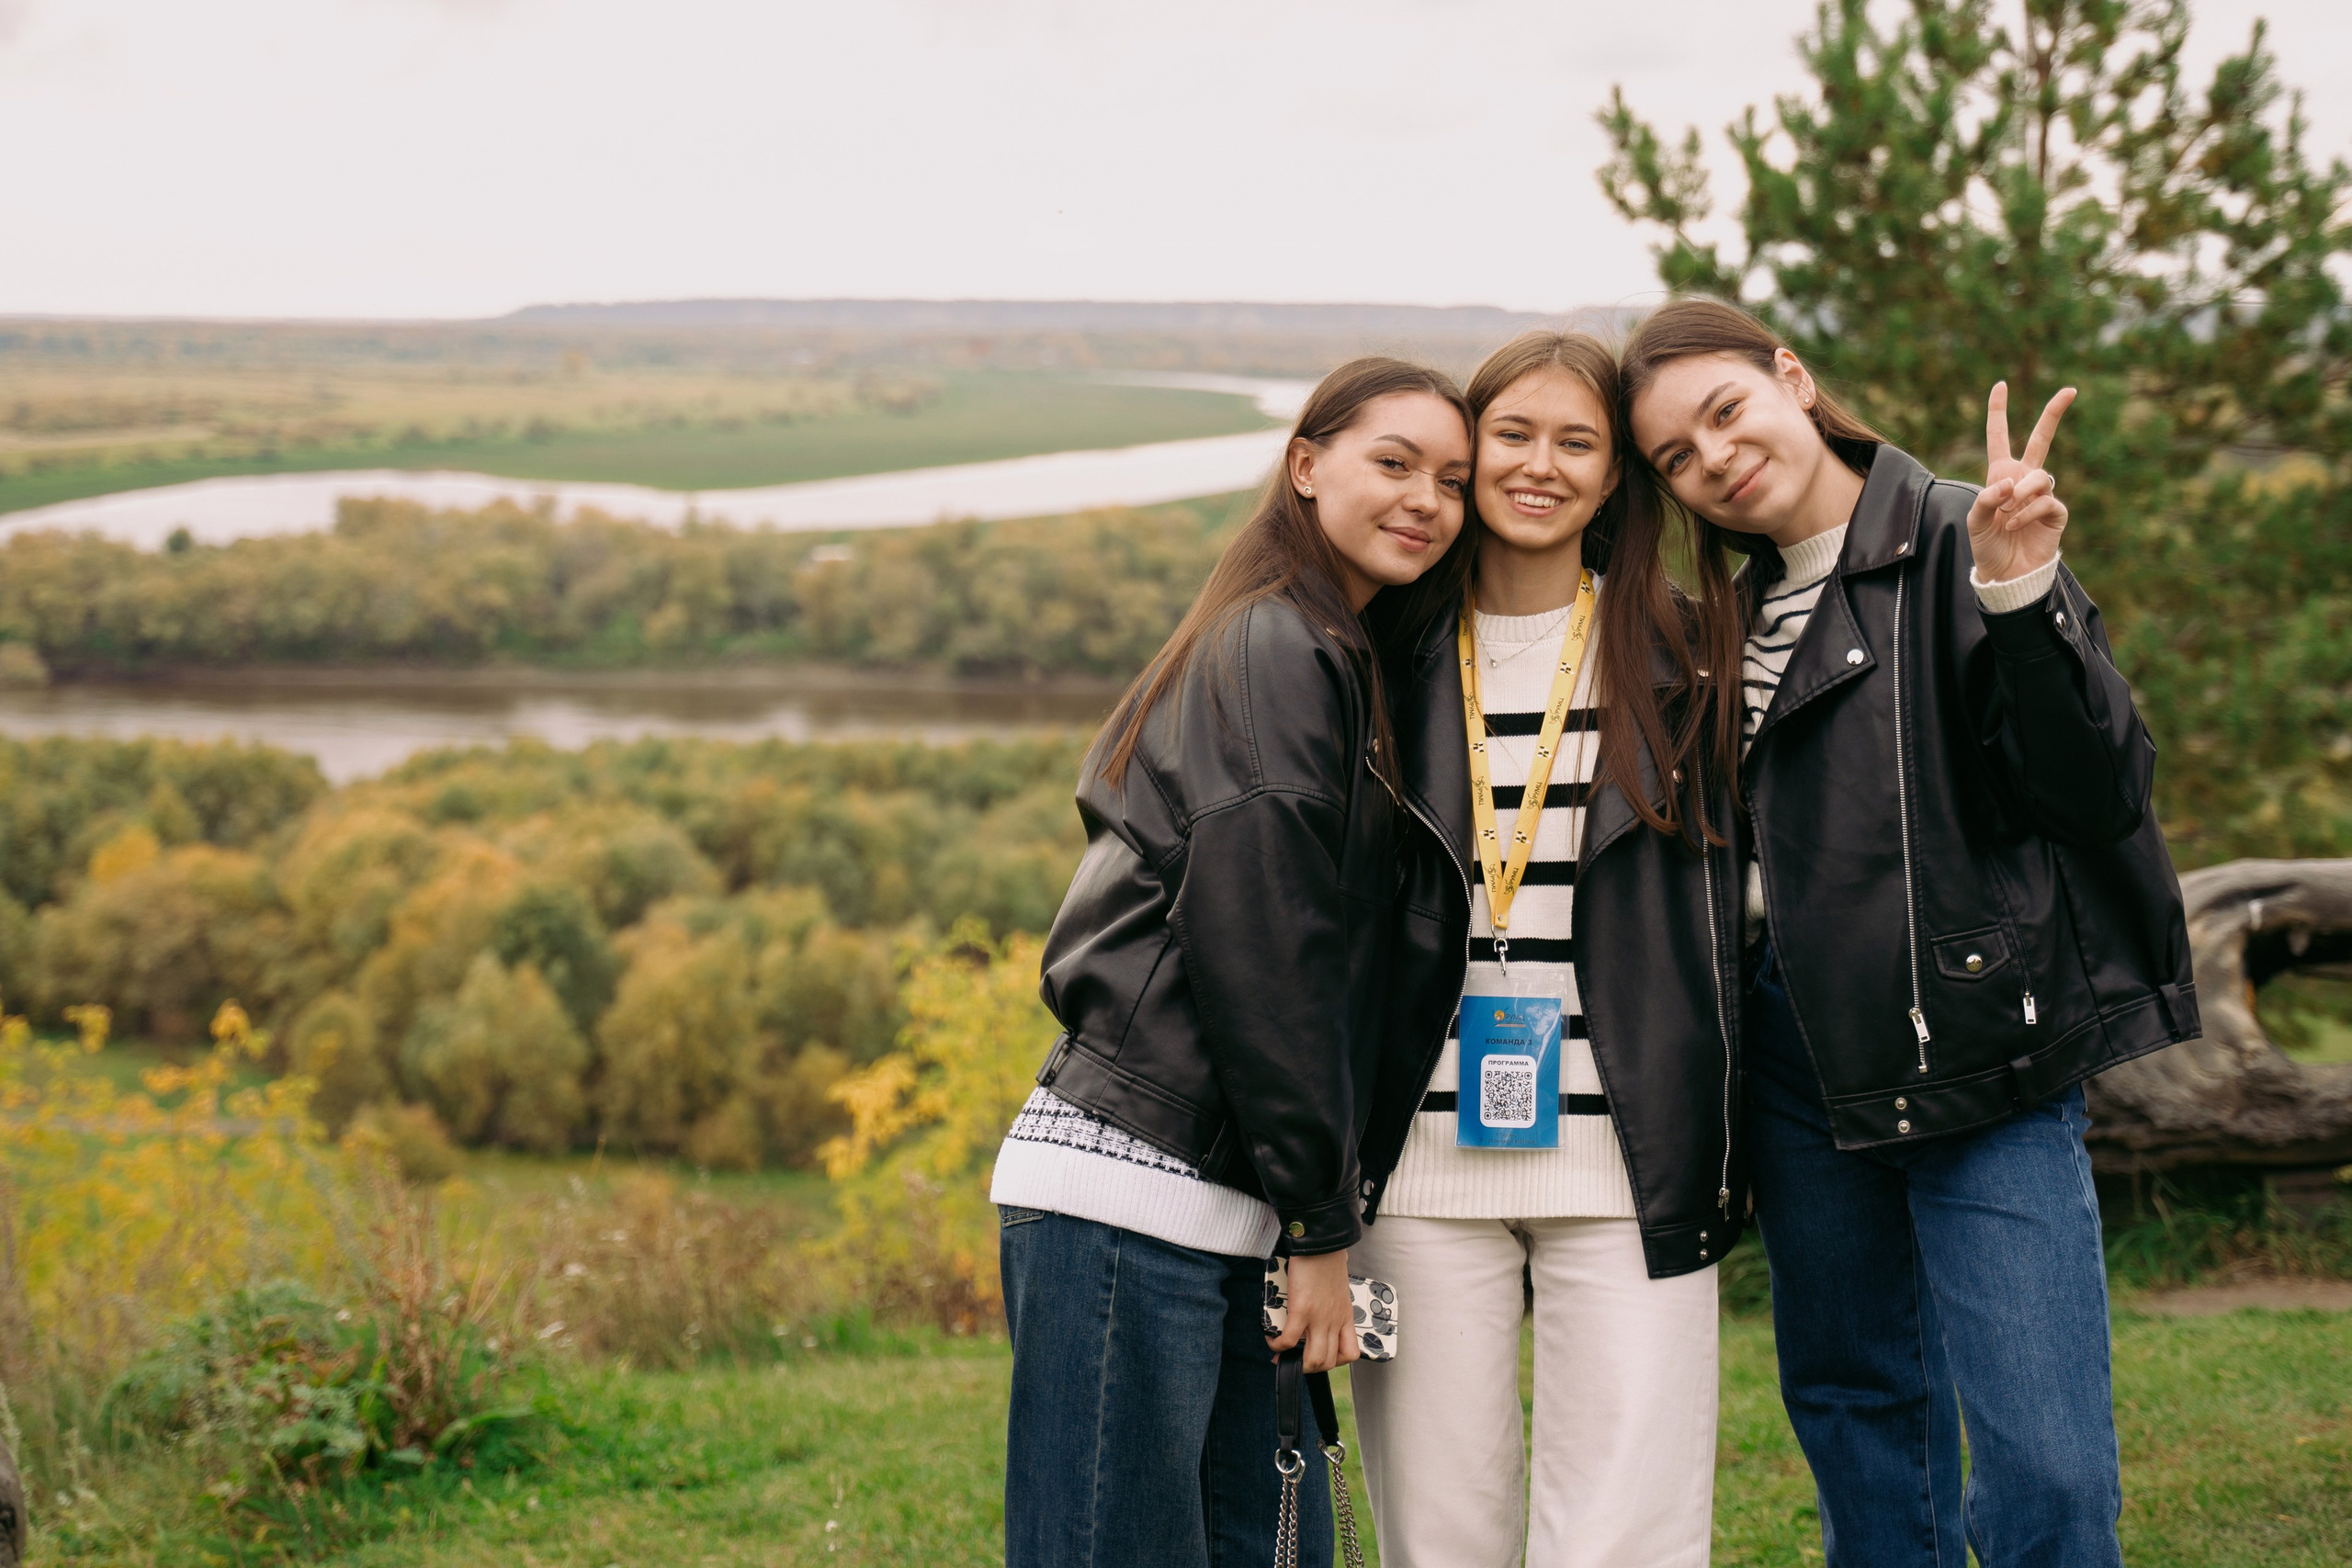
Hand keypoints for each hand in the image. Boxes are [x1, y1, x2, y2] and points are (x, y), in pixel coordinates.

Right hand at [1265, 1249, 1361, 1374]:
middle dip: (1309, 1367)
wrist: (1322, 1244)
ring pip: (1313, 1359)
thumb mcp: (1338, 1287)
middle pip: (1328, 1361)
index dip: (1335, 1362)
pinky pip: (1289, 1340)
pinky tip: (1272, 1341)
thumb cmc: (1328, 1260)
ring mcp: (1319, 1318)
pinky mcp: (1302, 1310)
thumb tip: (1323, 1295)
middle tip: (1295, 1360)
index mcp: (1345, 1316)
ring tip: (1283, 1355)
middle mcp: (1334, 1321)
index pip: (1350, 1353)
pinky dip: (1278, 1345)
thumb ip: (1332, 1298)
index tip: (1320, 1355)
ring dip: (1296, 1363)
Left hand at [1967, 381, 2074, 583]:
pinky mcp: (2055, 512)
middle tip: (2070, 390)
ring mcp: (2042, 494)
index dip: (1998, 412)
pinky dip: (2026, 512)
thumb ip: (1986, 499)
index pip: (1999, 437)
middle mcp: (2024, 479)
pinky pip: (2045, 501)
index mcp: (2001, 474)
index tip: (2000, 385)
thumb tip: (2010, 483)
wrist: (2006, 574)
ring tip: (2007, 514)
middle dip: (2054, 414)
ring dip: (2021, 493)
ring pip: (2039, 476)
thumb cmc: (1988, 546)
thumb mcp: (1975, 521)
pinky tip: (2013, 525)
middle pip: (2041, 439)